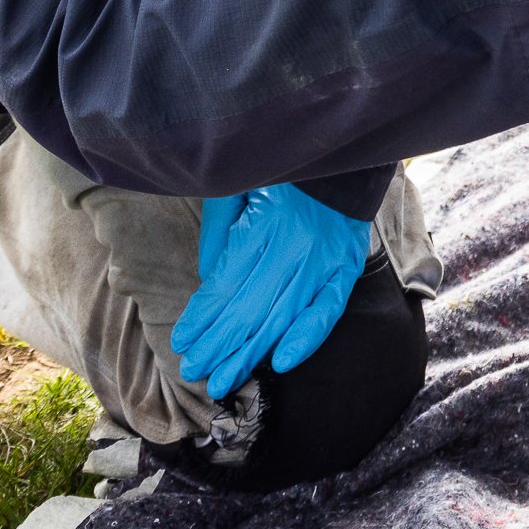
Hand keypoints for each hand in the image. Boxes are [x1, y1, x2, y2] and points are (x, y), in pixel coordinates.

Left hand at [172, 184, 372, 400]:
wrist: (338, 148)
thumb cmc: (278, 167)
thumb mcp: (236, 184)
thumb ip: (219, 231)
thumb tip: (210, 280)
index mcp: (263, 224)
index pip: (225, 286)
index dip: (201, 318)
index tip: (182, 342)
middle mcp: (294, 248)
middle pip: (249, 310)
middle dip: (218, 346)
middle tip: (195, 371)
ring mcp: (323, 261)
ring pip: (280, 318)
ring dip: (250, 354)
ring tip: (223, 380)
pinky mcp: (346, 267)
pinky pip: (327, 311)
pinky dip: (307, 339)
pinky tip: (282, 362)